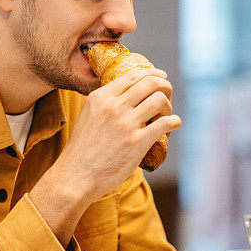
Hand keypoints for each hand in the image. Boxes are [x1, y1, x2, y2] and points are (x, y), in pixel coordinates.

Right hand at [58, 66, 179, 202]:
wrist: (76, 176)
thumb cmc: (82, 149)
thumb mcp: (88, 115)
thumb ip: (105, 103)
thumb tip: (127, 95)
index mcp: (100, 97)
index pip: (133, 76)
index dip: (152, 73)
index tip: (161, 77)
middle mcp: (113, 106)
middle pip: (150, 83)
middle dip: (165, 86)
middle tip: (168, 94)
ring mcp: (126, 124)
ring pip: (159, 100)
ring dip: (168, 106)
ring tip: (166, 115)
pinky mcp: (137, 142)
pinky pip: (165, 123)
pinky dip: (174, 121)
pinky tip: (174, 124)